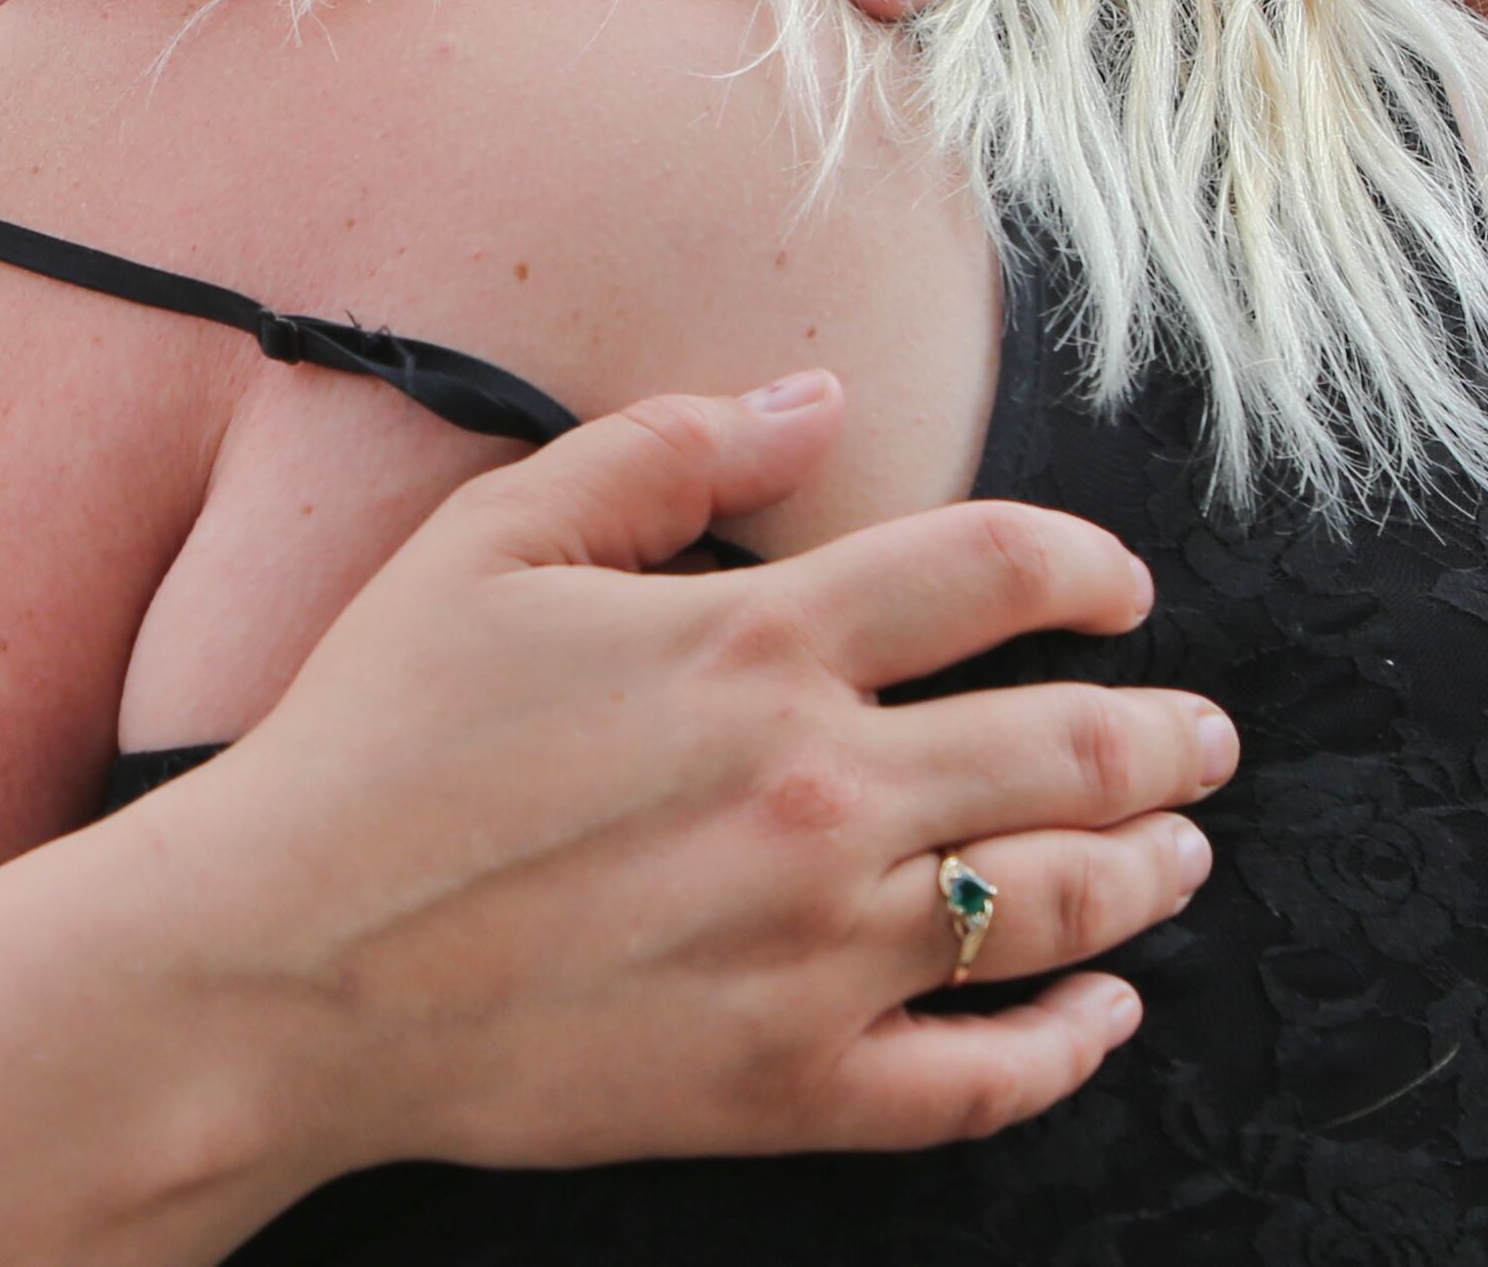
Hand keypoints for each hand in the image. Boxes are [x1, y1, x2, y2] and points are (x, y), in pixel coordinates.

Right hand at [132, 372, 1233, 1178]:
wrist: (282, 966)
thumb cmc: (372, 742)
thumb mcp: (493, 541)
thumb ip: (667, 452)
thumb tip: (816, 401)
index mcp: (757, 645)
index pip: (995, 572)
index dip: (1087, 565)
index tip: (1123, 587)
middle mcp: (820, 791)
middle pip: (1070, 746)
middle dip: (1165, 736)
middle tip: (1206, 735)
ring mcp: (817, 950)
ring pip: (1055, 906)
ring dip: (1146, 872)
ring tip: (1179, 853)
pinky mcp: (788, 1086)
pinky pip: (982, 1079)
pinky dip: (1068, 1047)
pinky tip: (1102, 1016)